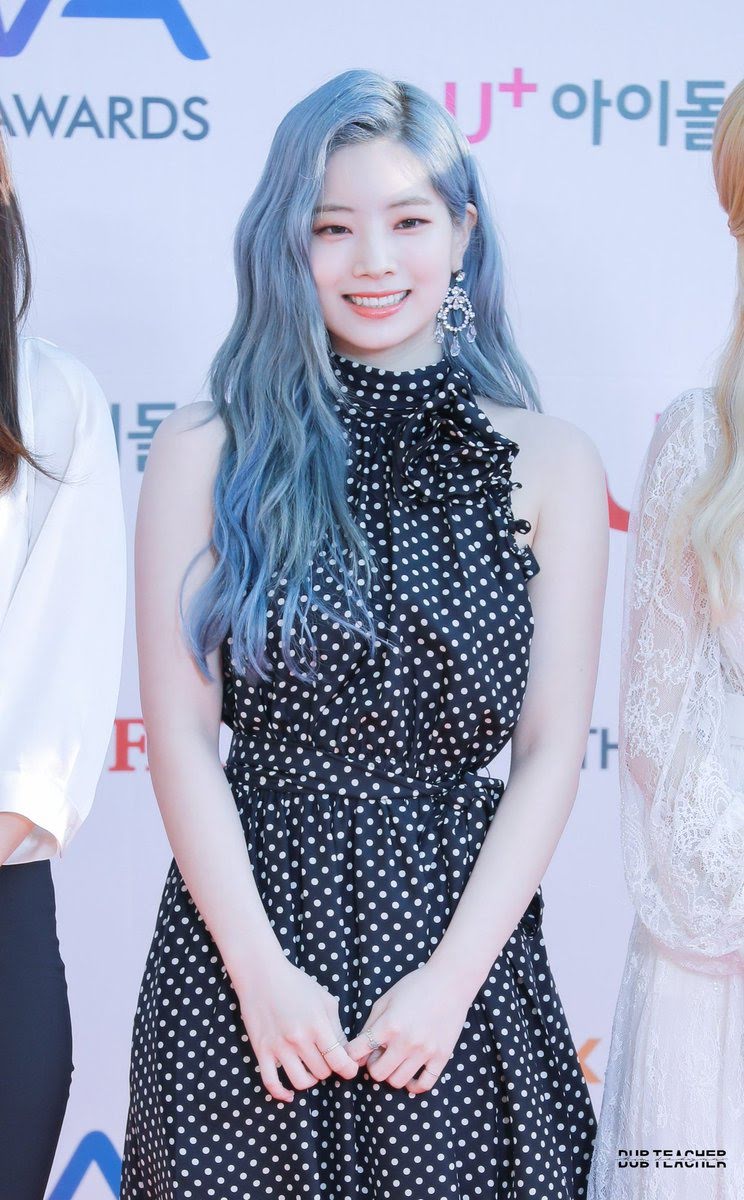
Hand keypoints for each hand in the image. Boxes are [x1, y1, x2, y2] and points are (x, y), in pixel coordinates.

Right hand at [236, 956, 358, 1102]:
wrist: (262, 975)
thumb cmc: (297, 985)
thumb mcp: (325, 1000)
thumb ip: (337, 1028)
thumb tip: (346, 1054)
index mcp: (317, 1024)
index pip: (339, 1061)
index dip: (349, 1069)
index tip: (350, 1069)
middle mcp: (299, 1039)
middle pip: (322, 1072)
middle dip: (329, 1068)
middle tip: (326, 1059)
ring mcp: (279, 1047)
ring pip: (301, 1082)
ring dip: (310, 1079)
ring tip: (311, 1068)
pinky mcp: (261, 1051)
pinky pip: (271, 1083)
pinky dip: (282, 1094)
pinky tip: (289, 1095)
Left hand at [346, 962, 474, 1093]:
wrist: (450, 982)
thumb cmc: (415, 986)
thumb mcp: (385, 999)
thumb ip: (369, 1025)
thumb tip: (358, 1051)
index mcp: (389, 1025)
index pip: (358, 1052)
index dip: (352, 1054)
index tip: (356, 1051)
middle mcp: (406, 1042)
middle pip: (378, 1074)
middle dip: (373, 1066)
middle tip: (379, 1054)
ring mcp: (425, 1052)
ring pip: (398, 1082)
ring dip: (391, 1074)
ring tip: (395, 1060)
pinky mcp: (442, 1057)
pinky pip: (424, 1084)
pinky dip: (414, 1085)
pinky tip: (410, 1073)